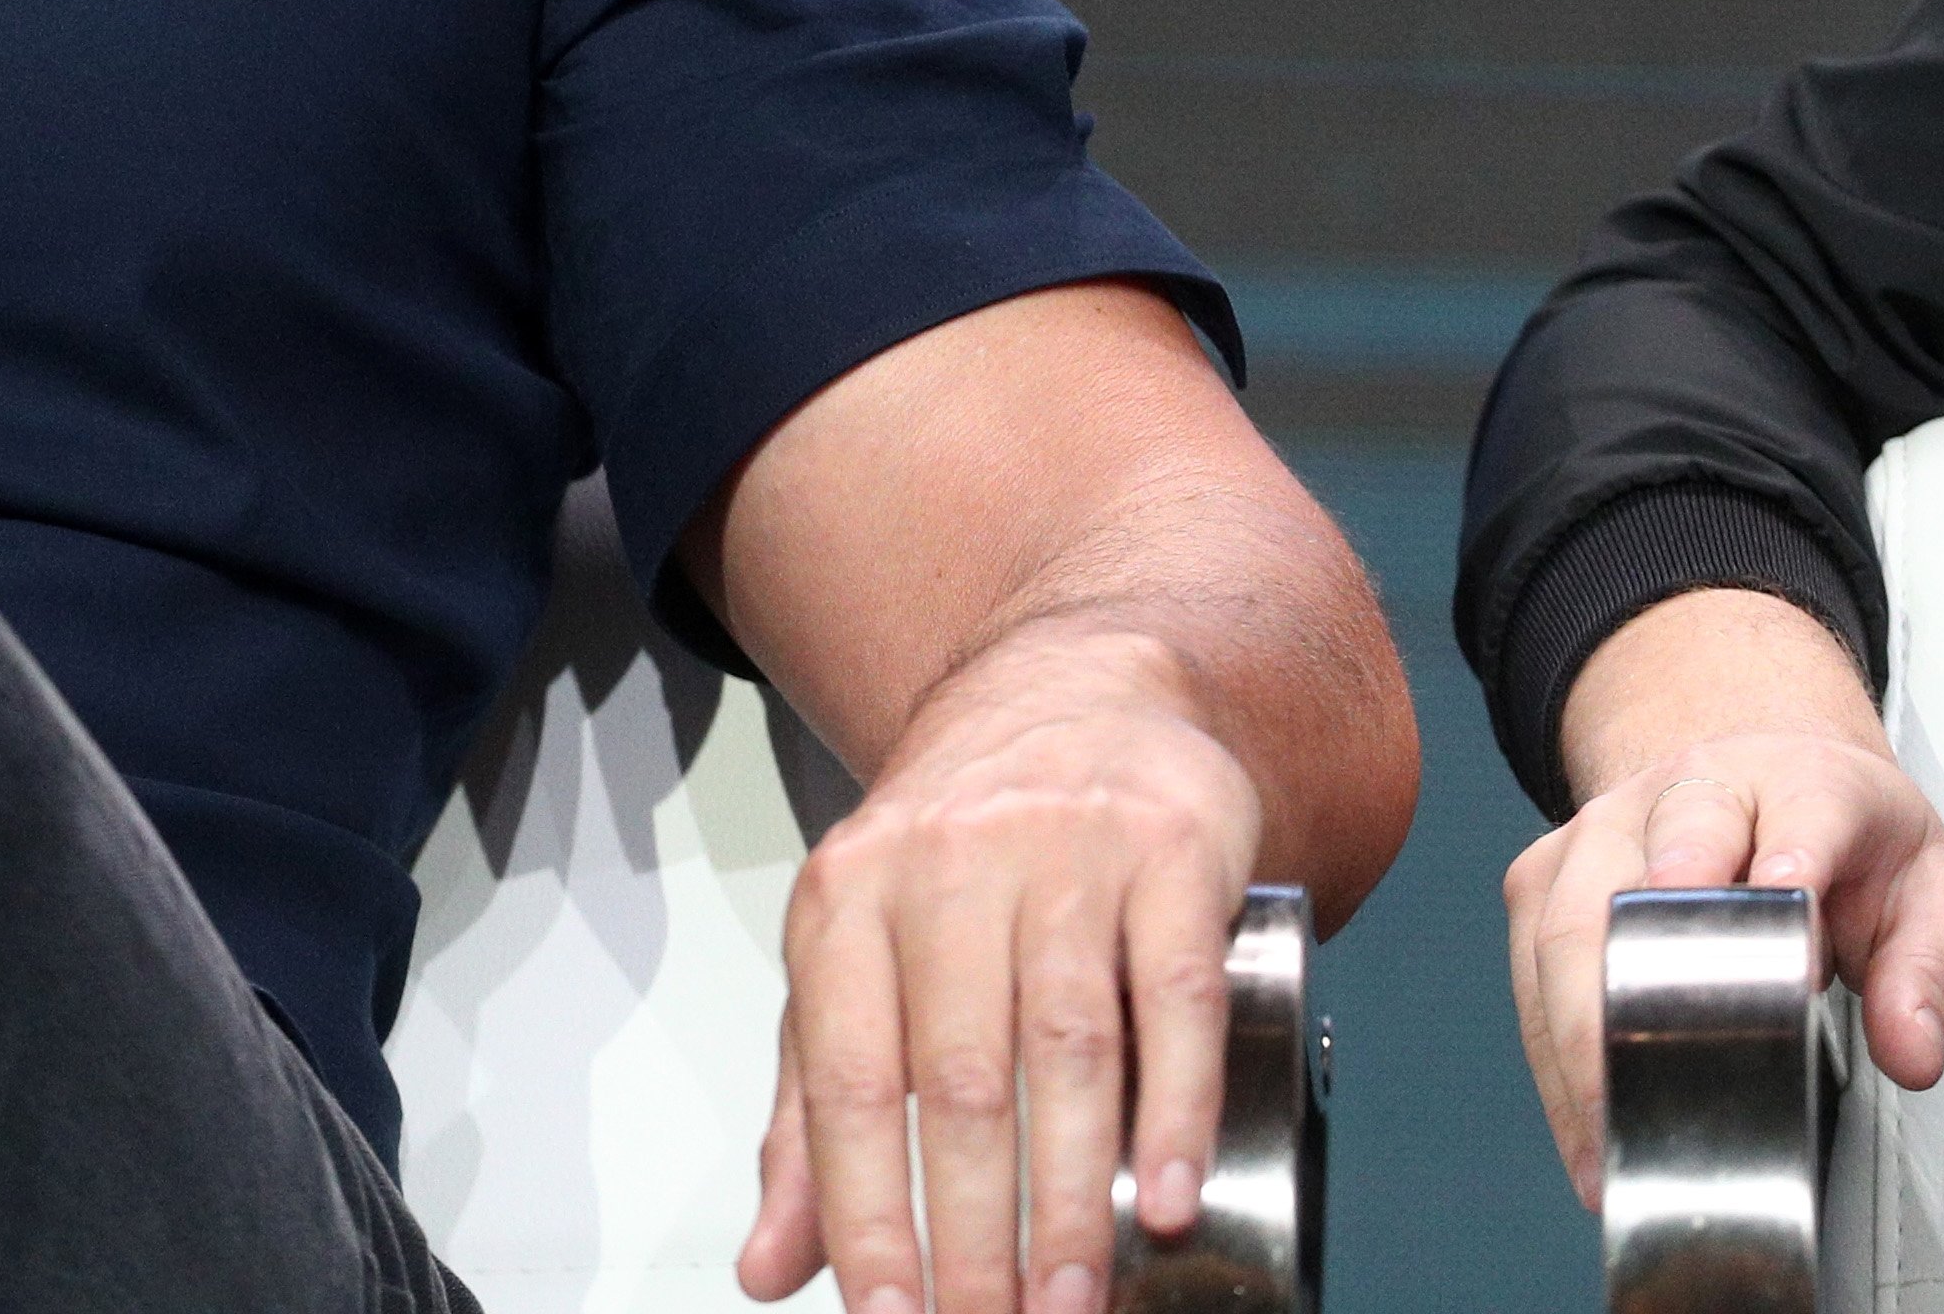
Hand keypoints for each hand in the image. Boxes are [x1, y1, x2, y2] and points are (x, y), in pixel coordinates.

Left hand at [737, 627, 1262, 1313]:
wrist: (1073, 691)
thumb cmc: (958, 854)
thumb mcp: (858, 957)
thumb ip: (812, 1117)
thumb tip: (770, 1266)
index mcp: (846, 900)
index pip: (843, 1079)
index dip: (862, 1210)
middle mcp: (943, 867)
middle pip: (953, 1079)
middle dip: (973, 1231)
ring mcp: (1061, 853)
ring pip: (1062, 1048)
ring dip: (1070, 1195)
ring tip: (1074, 1301)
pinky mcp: (1170, 852)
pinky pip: (1173, 994)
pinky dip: (1172, 1108)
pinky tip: (1166, 1197)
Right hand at [1506, 591, 1943, 1205]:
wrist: (1762, 782)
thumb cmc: (1846, 846)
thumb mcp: (1933, 898)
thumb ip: (1929, 973)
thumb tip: (1910, 1051)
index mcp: (1797, 783)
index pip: (1794, 813)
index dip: (1786, 860)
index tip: (1790, 922)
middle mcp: (1686, 789)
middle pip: (1644, 875)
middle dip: (1643, 980)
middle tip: (1658, 1076)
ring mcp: (1602, 827)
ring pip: (1567, 921)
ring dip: (1580, 1034)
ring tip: (1612, 1133)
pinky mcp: (1549, 871)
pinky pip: (1530, 958)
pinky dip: (1551, 1048)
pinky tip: (1581, 1119)